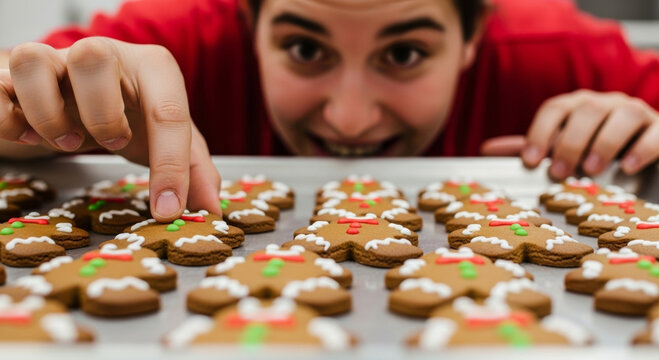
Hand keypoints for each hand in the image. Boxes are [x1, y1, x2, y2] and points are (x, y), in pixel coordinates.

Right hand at [0, 38, 220, 220]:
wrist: (77, 98)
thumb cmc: (129, 116)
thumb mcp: (165, 140)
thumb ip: (193, 170)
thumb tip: (211, 209)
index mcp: (150, 67)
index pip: (168, 110)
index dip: (171, 167)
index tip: (168, 210)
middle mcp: (102, 53)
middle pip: (93, 56)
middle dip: (100, 112)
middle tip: (109, 143)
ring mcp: (52, 59)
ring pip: (35, 60)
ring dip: (47, 114)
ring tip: (65, 142)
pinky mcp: (10, 73)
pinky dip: (9, 117)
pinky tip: (27, 135)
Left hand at [481, 90, 658, 178]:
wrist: (642, 146)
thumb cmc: (593, 149)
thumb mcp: (561, 147)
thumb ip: (531, 147)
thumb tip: (486, 149)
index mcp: (577, 105)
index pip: (554, 109)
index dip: (539, 132)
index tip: (530, 161)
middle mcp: (606, 103)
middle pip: (586, 111)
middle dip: (570, 142)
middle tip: (560, 172)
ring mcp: (635, 111)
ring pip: (622, 115)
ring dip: (604, 143)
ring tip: (591, 170)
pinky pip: (656, 131)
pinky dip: (643, 148)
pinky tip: (628, 167)